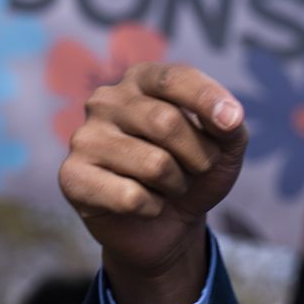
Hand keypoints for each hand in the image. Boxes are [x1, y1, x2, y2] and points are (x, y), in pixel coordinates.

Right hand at [57, 62, 247, 303]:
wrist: (169, 224)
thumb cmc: (194, 171)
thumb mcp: (225, 145)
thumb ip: (230, 124)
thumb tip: (228, 118)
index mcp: (141, 80)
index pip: (175, 78)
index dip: (208, 100)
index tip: (231, 123)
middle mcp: (106, 101)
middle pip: (167, 122)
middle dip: (198, 156)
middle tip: (196, 169)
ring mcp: (84, 137)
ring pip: (153, 164)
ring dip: (176, 184)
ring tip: (168, 185)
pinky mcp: (72, 177)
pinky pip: (130, 197)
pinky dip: (152, 207)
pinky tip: (143, 204)